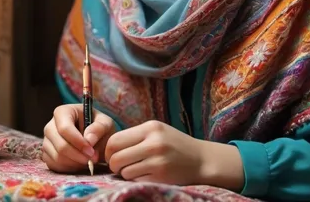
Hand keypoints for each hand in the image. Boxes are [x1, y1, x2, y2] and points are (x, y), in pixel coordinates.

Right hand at [42, 104, 115, 172]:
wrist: (95, 140)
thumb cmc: (99, 128)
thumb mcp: (105, 123)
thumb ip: (99, 128)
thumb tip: (88, 139)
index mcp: (63, 112)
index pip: (64, 128)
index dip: (77, 142)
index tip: (91, 151)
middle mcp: (50, 126)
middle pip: (60, 145)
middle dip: (78, 155)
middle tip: (94, 159)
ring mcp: (47, 141)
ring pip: (57, 157)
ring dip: (75, 163)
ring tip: (89, 160)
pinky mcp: (47, 155)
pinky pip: (54, 166)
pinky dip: (69, 168)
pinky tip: (80, 163)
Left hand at [105, 120, 243, 188]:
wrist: (201, 160)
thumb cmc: (175, 144)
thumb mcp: (157, 131)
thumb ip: (136, 136)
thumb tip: (108, 148)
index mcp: (150, 128)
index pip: (115, 139)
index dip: (108, 150)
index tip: (112, 155)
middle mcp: (153, 143)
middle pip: (116, 157)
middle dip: (113, 165)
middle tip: (119, 166)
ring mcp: (158, 161)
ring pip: (124, 171)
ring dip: (125, 174)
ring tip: (135, 170)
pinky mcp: (161, 177)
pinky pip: (136, 180)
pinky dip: (135, 180)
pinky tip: (145, 175)